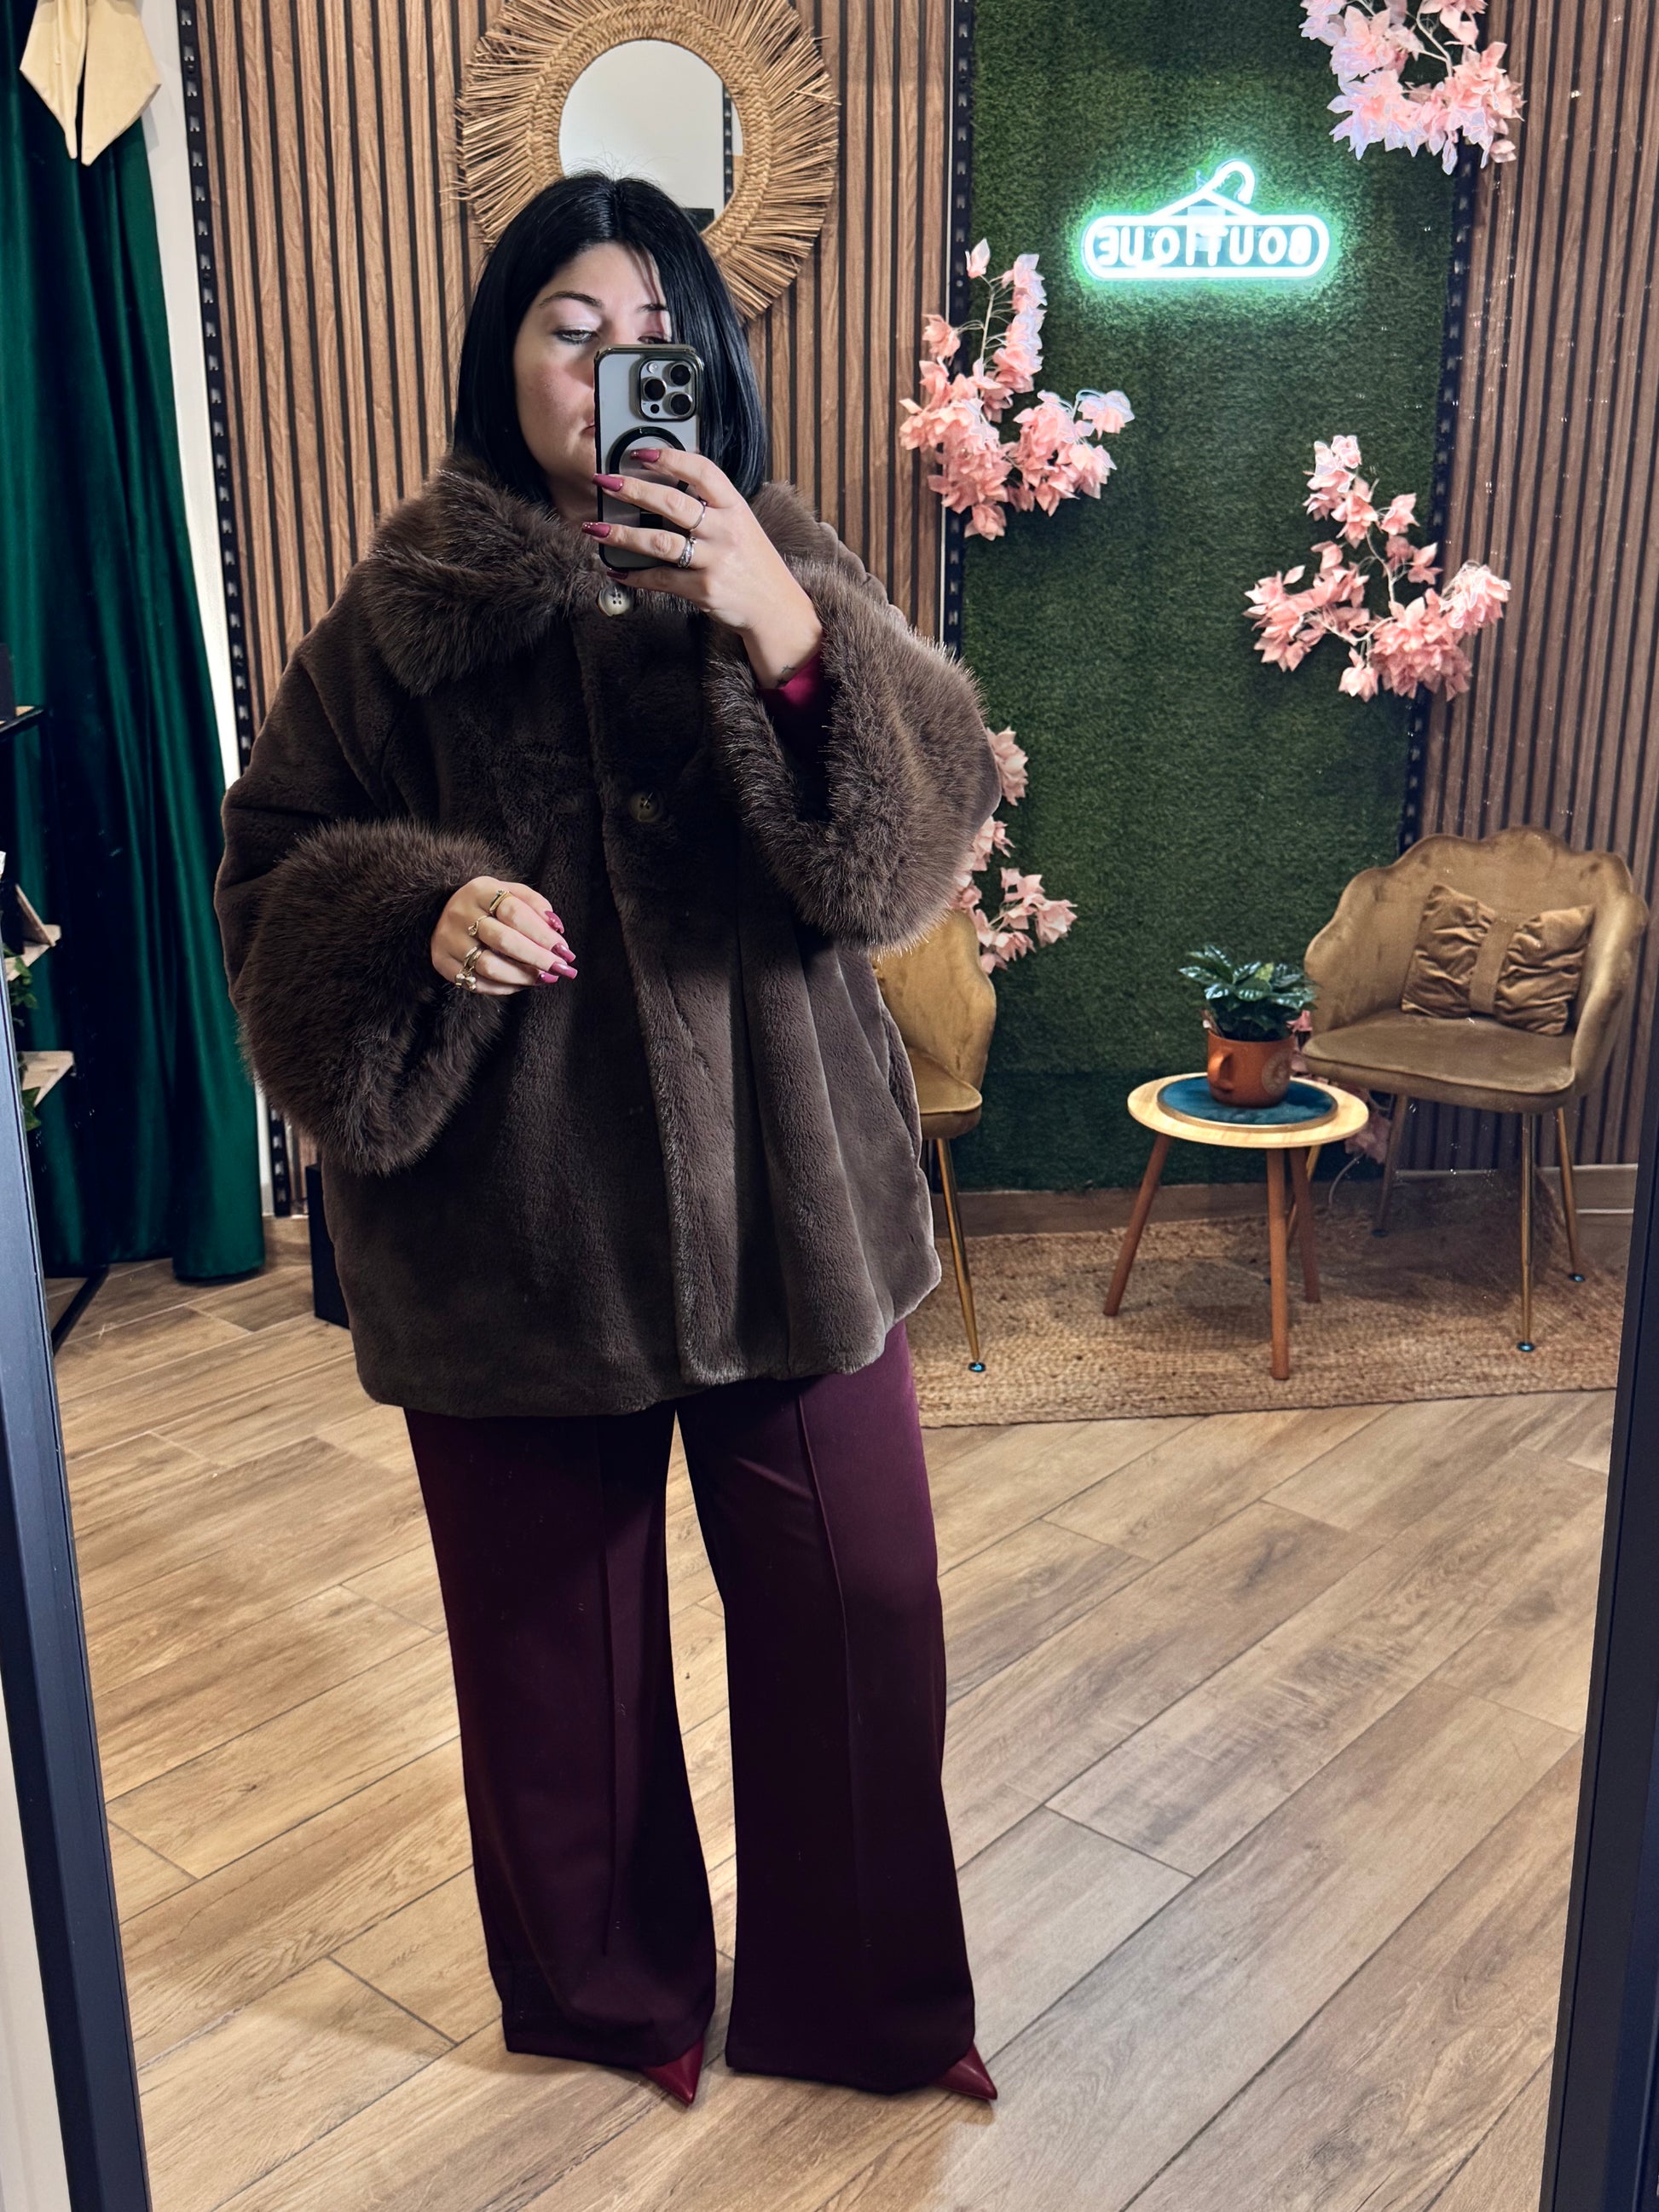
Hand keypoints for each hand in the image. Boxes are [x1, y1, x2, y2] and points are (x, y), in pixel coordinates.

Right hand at [429, 877, 575, 995]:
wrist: (443, 910)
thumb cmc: (488, 904)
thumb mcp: (510, 892)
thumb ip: (536, 905)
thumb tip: (557, 929)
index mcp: (479, 890)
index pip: (515, 912)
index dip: (542, 934)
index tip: (564, 950)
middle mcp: (460, 913)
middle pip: (503, 940)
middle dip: (537, 958)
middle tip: (560, 969)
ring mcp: (448, 939)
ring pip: (489, 966)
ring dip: (523, 977)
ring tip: (544, 978)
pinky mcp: (442, 962)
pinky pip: (476, 983)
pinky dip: (504, 988)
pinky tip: (522, 983)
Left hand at [583, 449, 823, 688]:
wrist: (775, 608)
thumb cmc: (753, 563)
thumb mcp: (742, 524)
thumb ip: (711, 506)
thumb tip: (667, 486)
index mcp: (734, 507)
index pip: (701, 471)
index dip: (669, 458)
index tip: (639, 452)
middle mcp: (724, 531)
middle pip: (672, 504)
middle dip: (633, 490)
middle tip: (604, 482)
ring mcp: (713, 561)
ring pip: (659, 543)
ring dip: (621, 535)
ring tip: (594, 528)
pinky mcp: (702, 589)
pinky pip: (660, 579)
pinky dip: (634, 574)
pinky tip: (616, 568)